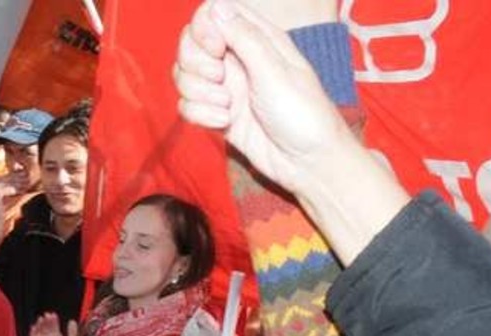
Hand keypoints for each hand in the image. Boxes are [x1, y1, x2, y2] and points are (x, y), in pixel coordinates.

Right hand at [174, 0, 350, 194]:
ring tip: (226, 107)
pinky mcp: (217, 114)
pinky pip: (188, 105)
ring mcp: (225, 87)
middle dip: (195, 62)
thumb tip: (216, 4)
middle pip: (190, 44)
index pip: (213, 13)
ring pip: (184, 76)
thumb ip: (244, 38)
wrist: (307, 164)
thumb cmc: (303, 114)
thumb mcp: (275, 71)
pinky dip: (200, 115)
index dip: (204, 27)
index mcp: (257, 38)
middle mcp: (237, 58)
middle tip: (218, 79)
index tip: (216, 49)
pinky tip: (224, 123)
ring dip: (197, 92)